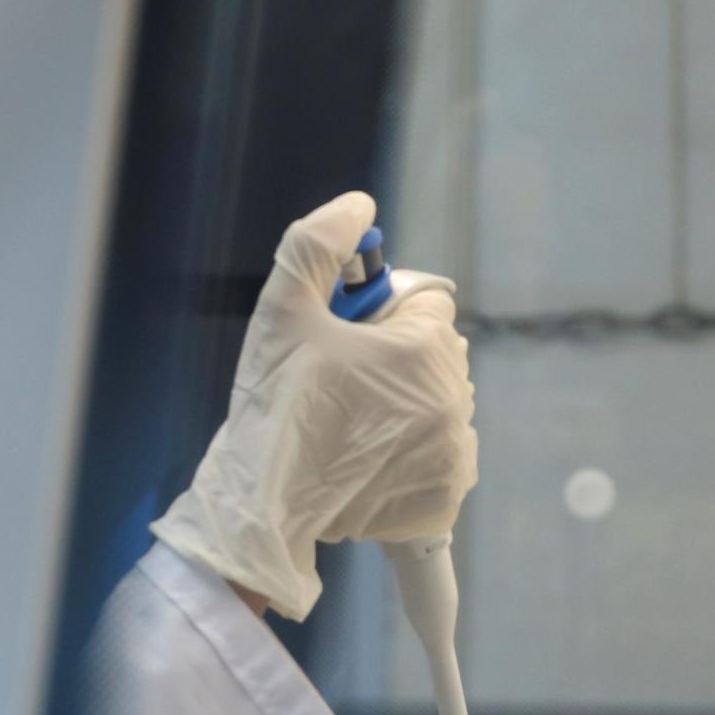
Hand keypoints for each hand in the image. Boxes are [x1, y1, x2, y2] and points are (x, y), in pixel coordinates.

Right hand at [153, 191, 477, 620]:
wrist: (260, 508)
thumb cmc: (273, 406)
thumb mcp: (282, 310)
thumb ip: (317, 244)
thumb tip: (358, 206)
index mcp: (427, 347)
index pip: (424, 302)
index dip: (376, 314)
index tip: (340, 339)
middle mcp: (454, 399)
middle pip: (433, 354)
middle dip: (394, 359)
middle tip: (335, 385)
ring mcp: (453, 454)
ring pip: (436, 404)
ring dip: (404, 407)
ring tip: (345, 427)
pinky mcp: (442, 499)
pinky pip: (438, 457)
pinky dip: (411, 457)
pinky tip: (365, 463)